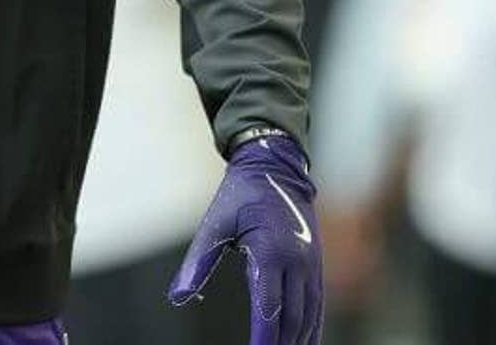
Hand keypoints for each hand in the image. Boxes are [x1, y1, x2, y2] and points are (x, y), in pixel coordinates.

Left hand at [170, 131, 322, 344]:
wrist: (276, 168)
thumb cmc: (240, 195)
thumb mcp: (215, 223)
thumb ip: (198, 261)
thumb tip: (179, 295)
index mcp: (271, 251)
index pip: (268, 306)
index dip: (263, 335)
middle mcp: (297, 261)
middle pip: (292, 317)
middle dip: (280, 344)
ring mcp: (311, 264)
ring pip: (309, 314)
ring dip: (298, 340)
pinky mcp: (316, 264)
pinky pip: (317, 304)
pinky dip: (312, 327)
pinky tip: (304, 342)